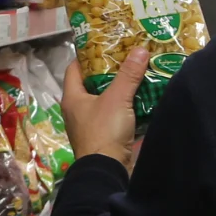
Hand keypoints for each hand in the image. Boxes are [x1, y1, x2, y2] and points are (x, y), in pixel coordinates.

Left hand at [65, 47, 150, 169]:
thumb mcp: (117, 98)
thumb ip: (129, 74)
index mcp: (73, 98)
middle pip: (92, 84)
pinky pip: (115, 116)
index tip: (105, 44)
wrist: (107, 171)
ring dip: (120, 90)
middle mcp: (78, 110)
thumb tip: (140, 49)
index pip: (74, 68)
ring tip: (138, 74)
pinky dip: (126, 107)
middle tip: (128, 57)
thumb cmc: (104, 131)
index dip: (88, 55)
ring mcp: (90, 125)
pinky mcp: (104, 137)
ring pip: (105, 100)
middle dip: (110, 71)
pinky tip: (142, 99)